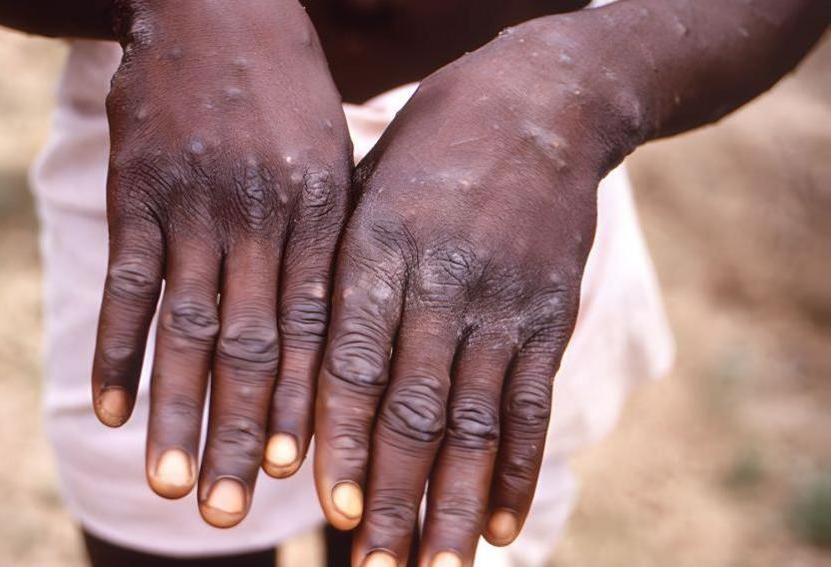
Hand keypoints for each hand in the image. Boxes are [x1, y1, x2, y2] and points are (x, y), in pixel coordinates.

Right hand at [92, 0, 351, 527]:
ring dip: (177, 412)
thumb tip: (335, 336)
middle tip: (234, 511)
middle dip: (244, 433)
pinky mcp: (137, 191)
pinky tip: (108, 410)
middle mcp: (260, 216)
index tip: (302, 476)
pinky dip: (115, 349)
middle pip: (253, 346)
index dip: (307, 406)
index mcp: (320, 212)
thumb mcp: (332, 158)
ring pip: (186, 328)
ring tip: (172, 486)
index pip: (316, 328)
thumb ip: (330, 242)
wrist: (218, 3)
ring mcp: (194, 204)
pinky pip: (126, 284)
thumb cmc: (288, 92)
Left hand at [314, 24, 631, 564]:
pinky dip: (517, 470)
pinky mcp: (550, 315)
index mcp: (379, 246)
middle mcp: (443, 280)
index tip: (328, 507)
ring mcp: (504, 301)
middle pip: (414, 407)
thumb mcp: (364, 190)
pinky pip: (533, 403)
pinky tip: (500, 526)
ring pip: (475, 420)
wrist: (540, 104)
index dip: (342, 438)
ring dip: (453, 503)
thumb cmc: (427, 151)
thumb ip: (337, 276)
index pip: (354, 360)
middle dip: (393, 495)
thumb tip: (295, 376)